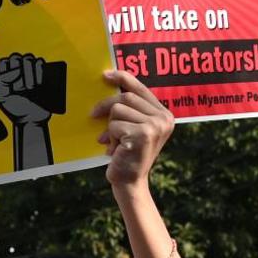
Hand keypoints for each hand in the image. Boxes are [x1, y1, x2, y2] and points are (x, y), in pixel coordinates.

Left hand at [0, 54, 54, 125]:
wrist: (30, 118)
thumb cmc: (14, 108)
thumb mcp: (1, 97)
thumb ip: (2, 81)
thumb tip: (17, 70)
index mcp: (5, 73)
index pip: (4, 61)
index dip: (7, 73)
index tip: (10, 87)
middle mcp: (17, 68)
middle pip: (15, 57)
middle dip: (18, 74)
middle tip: (20, 89)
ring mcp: (30, 69)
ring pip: (28, 58)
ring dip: (29, 75)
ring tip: (30, 89)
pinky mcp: (42, 72)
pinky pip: (40, 61)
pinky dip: (39, 73)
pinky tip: (38, 84)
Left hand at [94, 70, 171, 188]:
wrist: (130, 183)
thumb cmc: (128, 154)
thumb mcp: (134, 128)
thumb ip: (132, 110)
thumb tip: (111, 85)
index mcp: (165, 114)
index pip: (141, 88)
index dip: (123, 78)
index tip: (106, 75)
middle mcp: (164, 118)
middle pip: (126, 97)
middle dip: (106, 107)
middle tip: (93, 115)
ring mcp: (155, 126)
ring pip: (118, 110)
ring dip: (110, 127)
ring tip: (115, 142)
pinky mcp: (142, 134)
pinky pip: (114, 125)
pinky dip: (110, 137)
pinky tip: (115, 150)